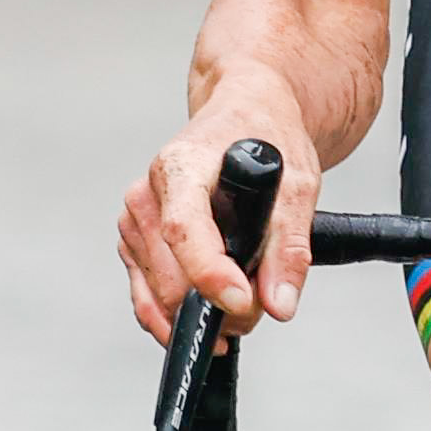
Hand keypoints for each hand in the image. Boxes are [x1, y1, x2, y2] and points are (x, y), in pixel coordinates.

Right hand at [117, 96, 316, 344]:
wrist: (243, 116)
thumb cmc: (263, 139)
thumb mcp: (296, 185)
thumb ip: (289, 248)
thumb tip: (279, 304)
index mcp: (180, 168)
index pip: (183, 230)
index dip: (211, 275)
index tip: (242, 302)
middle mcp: (147, 195)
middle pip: (171, 276)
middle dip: (218, 305)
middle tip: (262, 301)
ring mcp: (135, 221)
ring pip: (160, 296)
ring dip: (202, 311)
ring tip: (243, 292)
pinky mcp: (134, 243)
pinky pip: (147, 298)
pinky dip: (178, 314)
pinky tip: (210, 306)